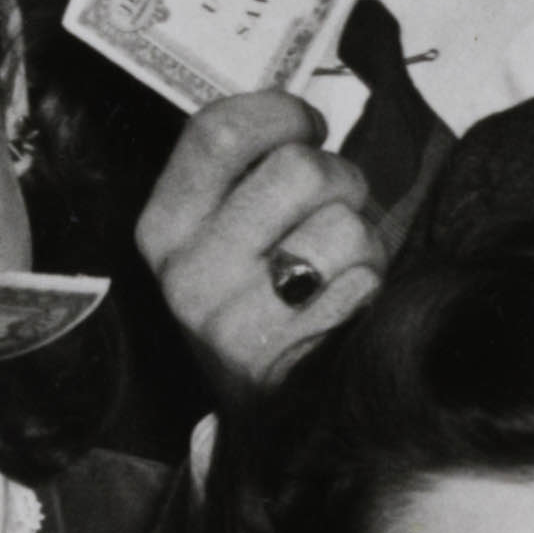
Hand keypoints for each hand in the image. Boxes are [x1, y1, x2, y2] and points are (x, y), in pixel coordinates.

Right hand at [142, 88, 382, 399]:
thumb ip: (246, 172)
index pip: (219, 131)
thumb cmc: (257, 301)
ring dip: (363, 239)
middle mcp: (188, 273)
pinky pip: (363, 282)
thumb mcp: (221, 235)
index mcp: (163, 227)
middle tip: (337, 206)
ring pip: (344, 224)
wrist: (266, 420)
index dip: (281, 113)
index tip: (307, 126)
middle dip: (339, 179)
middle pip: (299, 168)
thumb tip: (306, 113)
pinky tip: (344, 309)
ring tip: (340, 268)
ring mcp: (234, 321)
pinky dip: (370, 287)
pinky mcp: (289, 358)